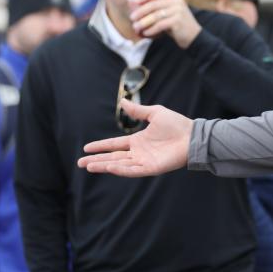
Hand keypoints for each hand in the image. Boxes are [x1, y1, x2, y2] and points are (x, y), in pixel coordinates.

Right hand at [78, 100, 192, 176]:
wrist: (192, 136)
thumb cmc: (177, 125)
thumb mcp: (154, 113)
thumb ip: (138, 111)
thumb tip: (122, 101)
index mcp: (137, 141)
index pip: (114, 145)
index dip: (100, 146)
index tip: (86, 148)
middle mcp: (138, 153)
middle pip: (112, 158)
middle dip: (96, 160)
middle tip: (80, 163)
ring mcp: (144, 162)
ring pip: (119, 165)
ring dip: (104, 166)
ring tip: (89, 167)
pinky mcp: (151, 168)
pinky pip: (133, 170)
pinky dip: (120, 170)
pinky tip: (109, 167)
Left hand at [130, 0, 201, 48]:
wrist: (193, 36)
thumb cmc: (176, 24)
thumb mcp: (168, 13)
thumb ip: (155, 8)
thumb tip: (134, 6)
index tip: (134, 1)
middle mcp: (177, 1)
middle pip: (154, 4)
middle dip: (140, 11)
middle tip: (132, 18)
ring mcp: (178, 11)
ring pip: (155, 15)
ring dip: (143, 22)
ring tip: (136, 28)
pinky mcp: (178, 21)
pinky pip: (160, 25)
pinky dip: (151, 29)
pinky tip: (146, 33)